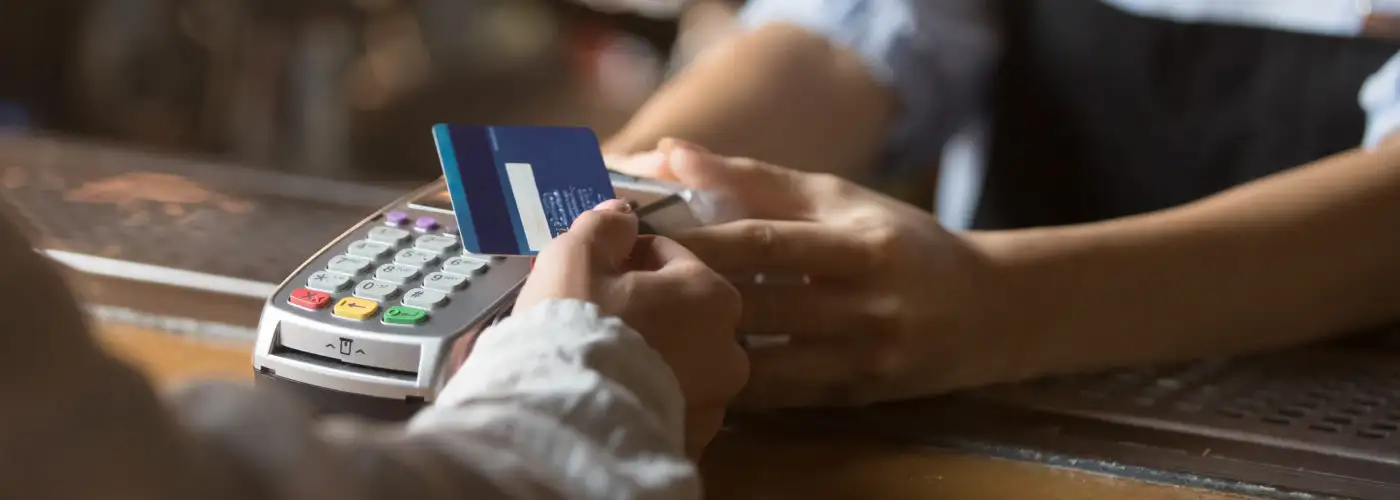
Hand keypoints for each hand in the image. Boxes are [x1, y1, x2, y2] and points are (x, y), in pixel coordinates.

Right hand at [515, 200, 747, 456]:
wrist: (568, 424)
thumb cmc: (576, 327)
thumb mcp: (577, 257)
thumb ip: (605, 227)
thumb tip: (623, 212)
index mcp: (713, 295)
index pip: (668, 256)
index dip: (624, 257)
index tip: (591, 271)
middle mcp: (729, 352)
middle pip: (678, 314)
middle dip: (642, 310)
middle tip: (591, 317)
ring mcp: (714, 406)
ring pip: (676, 364)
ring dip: (646, 358)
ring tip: (596, 363)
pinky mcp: (691, 447)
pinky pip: (665, 409)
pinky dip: (642, 401)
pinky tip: (605, 399)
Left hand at [609, 140, 1018, 408]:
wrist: (989, 309)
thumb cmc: (898, 242)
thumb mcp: (839, 198)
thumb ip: (754, 178)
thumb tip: (672, 152)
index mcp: (860, 243)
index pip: (764, 242)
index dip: (697, 241)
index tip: (639, 236)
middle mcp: (866, 303)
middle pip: (757, 305)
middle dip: (687, 297)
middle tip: (625, 293)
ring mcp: (864, 358)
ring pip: (765, 362)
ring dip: (705, 350)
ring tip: (649, 337)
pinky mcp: (859, 397)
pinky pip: (782, 396)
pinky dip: (736, 384)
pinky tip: (693, 370)